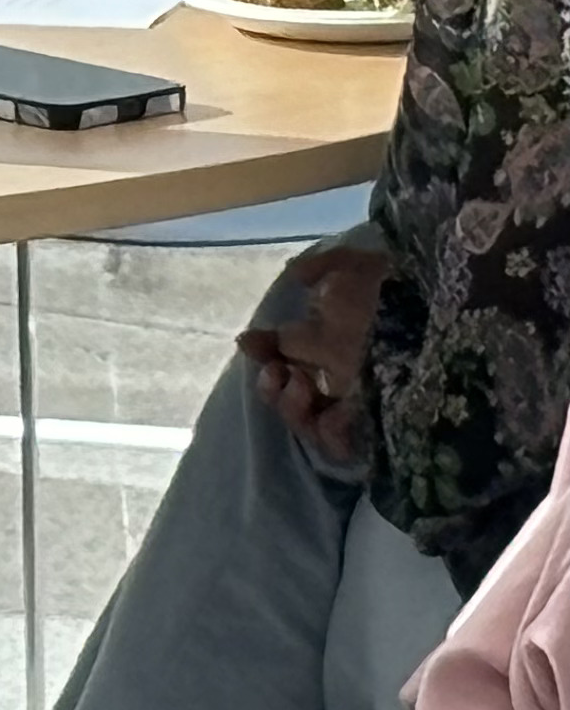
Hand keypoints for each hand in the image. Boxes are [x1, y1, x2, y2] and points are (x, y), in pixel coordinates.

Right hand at [237, 239, 390, 464]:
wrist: (458, 326)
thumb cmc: (411, 295)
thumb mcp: (369, 267)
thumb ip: (329, 266)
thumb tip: (295, 278)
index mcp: (344, 340)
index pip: (293, 350)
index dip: (268, 349)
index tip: (251, 341)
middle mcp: (349, 373)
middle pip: (294, 388)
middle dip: (273, 381)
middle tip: (274, 370)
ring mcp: (361, 404)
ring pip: (307, 418)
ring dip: (289, 404)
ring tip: (298, 385)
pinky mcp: (375, 432)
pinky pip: (339, 442)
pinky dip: (327, 432)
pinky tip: (330, 414)